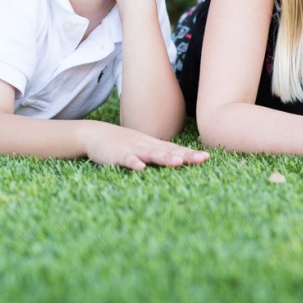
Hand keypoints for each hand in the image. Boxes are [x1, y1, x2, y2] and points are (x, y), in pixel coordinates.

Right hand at [83, 122, 209, 170]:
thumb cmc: (123, 143)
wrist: (95, 134)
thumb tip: (181, 159)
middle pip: (169, 151)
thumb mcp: (144, 147)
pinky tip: (141, 168)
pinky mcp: (117, 155)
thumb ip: (160, 153)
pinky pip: (126, 159)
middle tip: (202, 159)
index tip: (207, 157)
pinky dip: (134, 163)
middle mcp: (146, 146)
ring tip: (178, 162)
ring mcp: (132, 149)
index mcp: (153, 145)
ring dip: (164, 158)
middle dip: (185, 155)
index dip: (191, 153)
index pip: (176, 149)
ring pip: (151, 154)